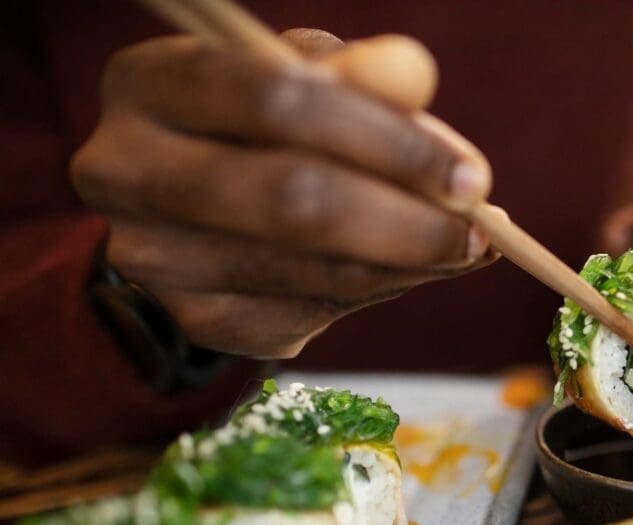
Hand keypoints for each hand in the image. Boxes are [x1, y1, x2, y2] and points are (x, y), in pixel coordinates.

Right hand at [71, 29, 494, 358]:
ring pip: (317, 271)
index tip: (469, 174)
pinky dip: (384, 289)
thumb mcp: (305, 77)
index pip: (277, 104)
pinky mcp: (201, 321)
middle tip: (481, 228)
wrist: (201, 206)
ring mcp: (157, 260)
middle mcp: (129, 173)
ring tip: (464, 245)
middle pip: (294, 201)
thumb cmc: (261, 123)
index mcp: (150, 83)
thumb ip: (359, 74)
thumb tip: (415, 79)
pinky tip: (410, 266)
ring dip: (413, 263)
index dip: (388, 141)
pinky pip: (320, 312)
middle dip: (410, 220)